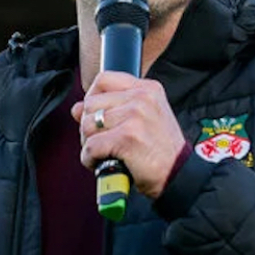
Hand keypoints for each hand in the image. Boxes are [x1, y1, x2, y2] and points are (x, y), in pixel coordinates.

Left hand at [73, 72, 187, 198]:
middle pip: (90, 104)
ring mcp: (135, 116)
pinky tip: (102, 163)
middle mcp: (142, 98)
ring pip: (87, 125)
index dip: (91, 98)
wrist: (178, 175)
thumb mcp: (141, 120)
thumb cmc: (160, 151)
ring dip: (88, 145)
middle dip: (88, 127)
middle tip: (102, 142)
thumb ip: (110, 109)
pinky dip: (90, 160)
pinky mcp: (127, 137)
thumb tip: (76, 108)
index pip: (104, 80)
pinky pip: (90, 146)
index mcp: (147, 89)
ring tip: (104, 153)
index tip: (95, 115)